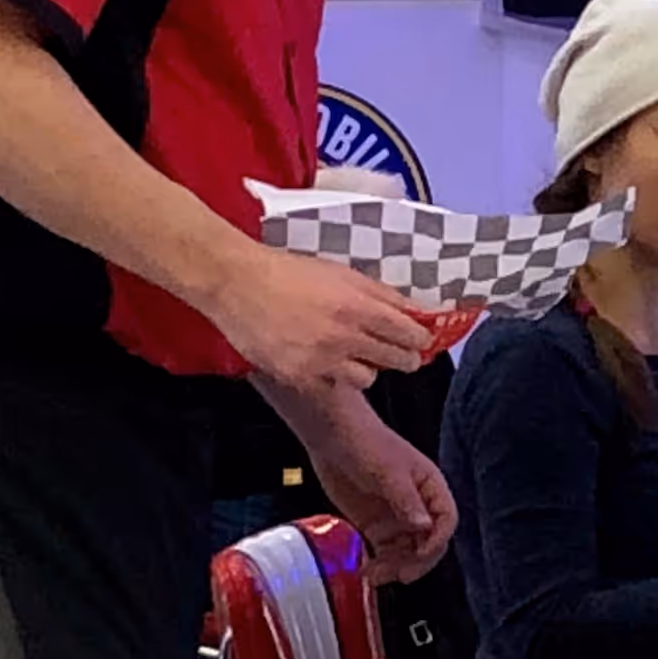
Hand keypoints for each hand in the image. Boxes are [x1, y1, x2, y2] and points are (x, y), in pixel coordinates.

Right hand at [209, 240, 429, 396]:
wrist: (236, 282)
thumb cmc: (288, 271)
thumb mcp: (340, 273)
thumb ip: (379, 294)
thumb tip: (412, 311)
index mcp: (358, 305)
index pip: (411, 333)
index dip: (421, 338)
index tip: (421, 339)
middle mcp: (344, 336)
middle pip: (398, 360)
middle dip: (404, 357)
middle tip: (399, 352)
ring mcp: (321, 360)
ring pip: (368, 379)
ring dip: (366, 368)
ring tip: (353, 354)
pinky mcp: (299, 377)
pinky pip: (333, 386)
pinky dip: (333, 377)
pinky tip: (322, 361)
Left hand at [306, 393, 456, 585]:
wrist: (332, 437)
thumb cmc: (365, 441)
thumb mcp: (387, 471)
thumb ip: (406, 499)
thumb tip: (424, 526)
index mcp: (430, 486)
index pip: (446, 519)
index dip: (438, 539)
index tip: (421, 553)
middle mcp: (417, 505)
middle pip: (428, 542)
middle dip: (415, 561)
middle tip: (398, 574)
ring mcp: (396, 517)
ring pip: (406, 552)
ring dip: (394, 568)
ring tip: (374, 575)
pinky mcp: (375, 526)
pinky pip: (384, 552)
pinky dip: (379, 564)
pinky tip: (367, 570)